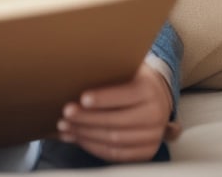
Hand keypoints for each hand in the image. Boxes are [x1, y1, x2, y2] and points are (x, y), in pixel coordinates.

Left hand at [56, 62, 177, 162]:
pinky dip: (94, 147)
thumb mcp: (125, 67)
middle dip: (87, 119)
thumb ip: (107, 71)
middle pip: (116, 122)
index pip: (125, 96)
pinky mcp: (147, 151)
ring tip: (65, 126)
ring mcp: (153, 136)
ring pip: (115, 141)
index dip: (103, 99)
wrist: (157, 95)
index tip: (82, 98)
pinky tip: (77, 138)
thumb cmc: (132, 77)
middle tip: (65, 113)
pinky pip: (117, 154)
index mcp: (149, 90)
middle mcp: (155, 115)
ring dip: (85, 135)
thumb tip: (75, 71)